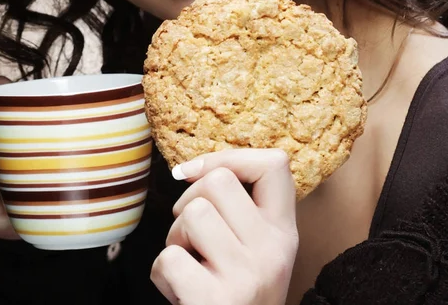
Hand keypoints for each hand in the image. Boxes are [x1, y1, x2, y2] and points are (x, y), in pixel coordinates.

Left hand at [151, 149, 298, 304]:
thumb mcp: (256, 252)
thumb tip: (193, 170)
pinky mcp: (216, 302)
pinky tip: (180, 291)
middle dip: (189, 200)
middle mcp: (273, 250)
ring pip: (191, 214)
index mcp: (284, 232)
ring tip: (190, 263)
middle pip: (218, 181)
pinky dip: (162, 274)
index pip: (275, 164)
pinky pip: (170, 258)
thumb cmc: (236, 297)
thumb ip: (241, 212)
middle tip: (192, 233)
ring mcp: (247, 276)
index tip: (199, 172)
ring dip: (175, 237)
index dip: (231, 156)